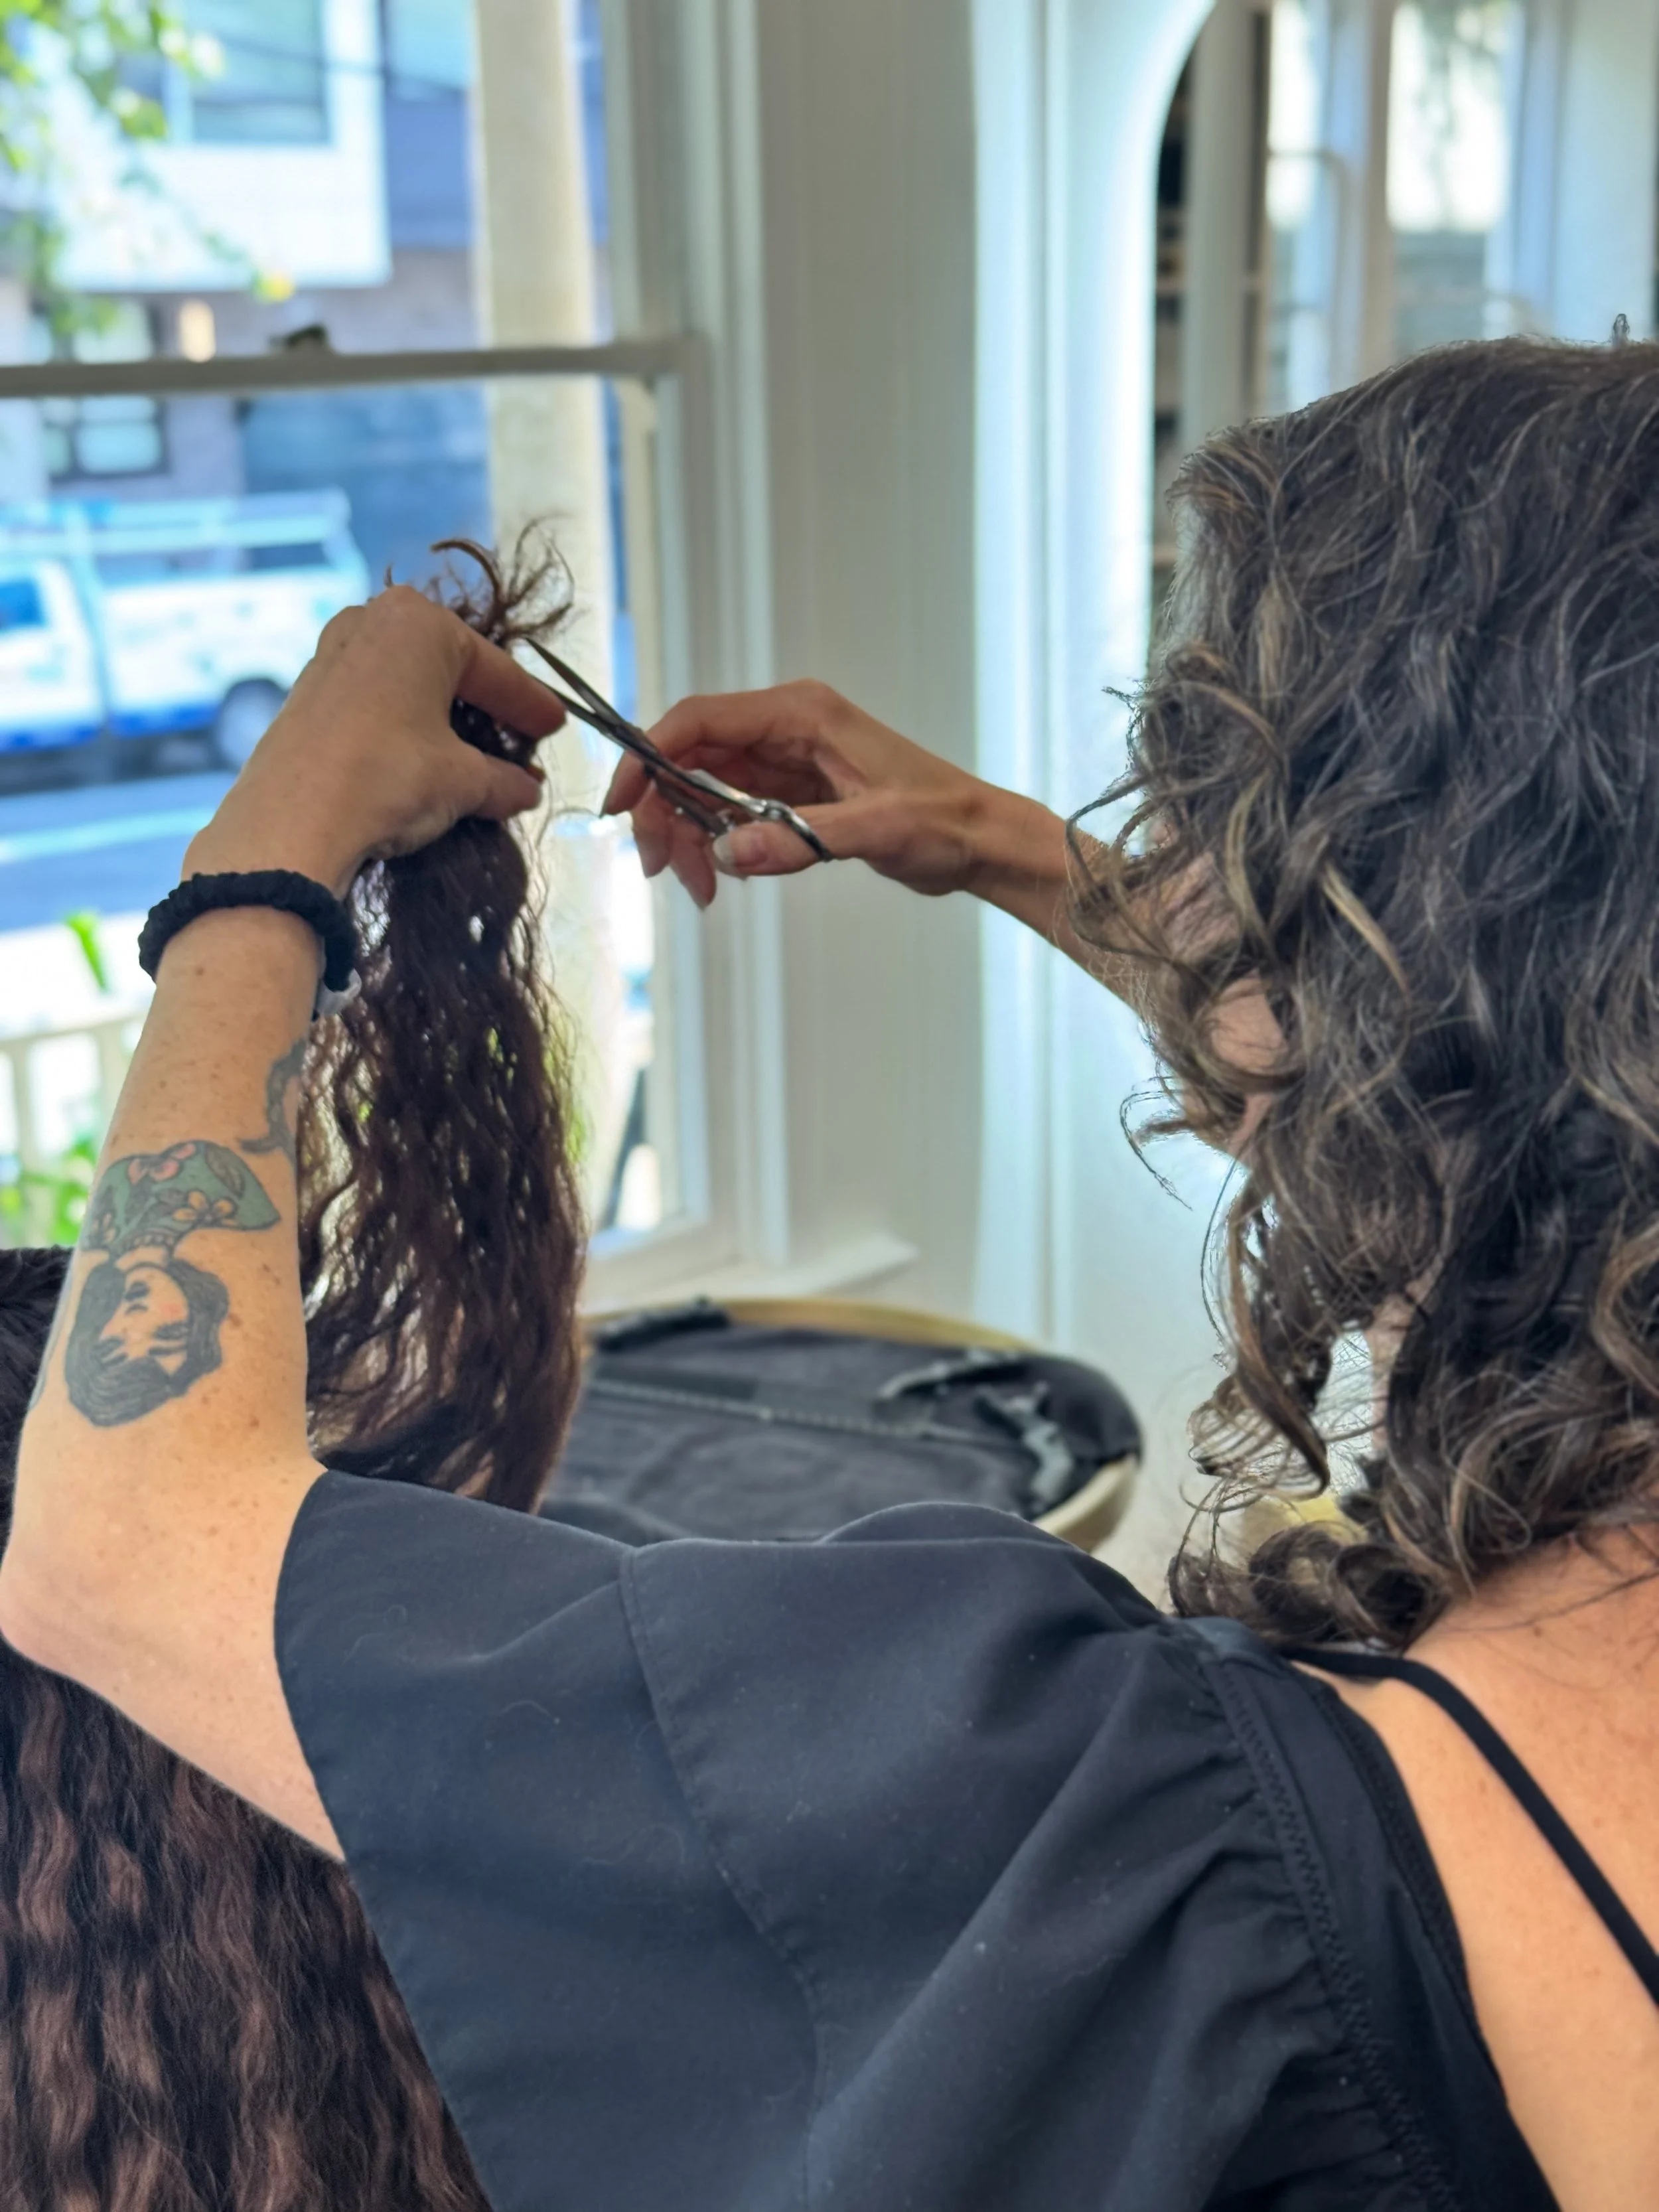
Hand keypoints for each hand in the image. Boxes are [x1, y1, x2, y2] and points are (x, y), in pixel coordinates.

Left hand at [185, 588, 565, 893]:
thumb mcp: (462, 781)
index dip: (530, 705)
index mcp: (419, 623)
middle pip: (447, 668)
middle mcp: (371, 623)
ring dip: (441, 719)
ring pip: (406, 684)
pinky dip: (403, 728)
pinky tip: (420, 761)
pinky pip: (373, 704)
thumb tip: (525, 790)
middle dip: (484, 705)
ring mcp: (331, 656)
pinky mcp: (304, 696)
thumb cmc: (390, 777)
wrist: (292, 822)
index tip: (555, 727)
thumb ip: (503, 780)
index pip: (494, 669)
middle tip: (518, 738)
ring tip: (472, 756)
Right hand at [601, 679, 1057, 913]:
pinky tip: (722, 878)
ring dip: (687, 837)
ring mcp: (786, 762)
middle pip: (688, 758)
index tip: (621, 806)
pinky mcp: (792, 795)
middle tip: (663, 871)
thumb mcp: (875, 831)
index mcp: (800, 713)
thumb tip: (727, 852)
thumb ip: (799, 840)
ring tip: (701, 890)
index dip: (646, 757)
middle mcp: (785, 729)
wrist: (980, 841)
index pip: (697, 722)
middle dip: (664, 813)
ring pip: (703, 789)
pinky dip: (716, 845)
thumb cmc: (943, 821)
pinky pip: (730, 813)